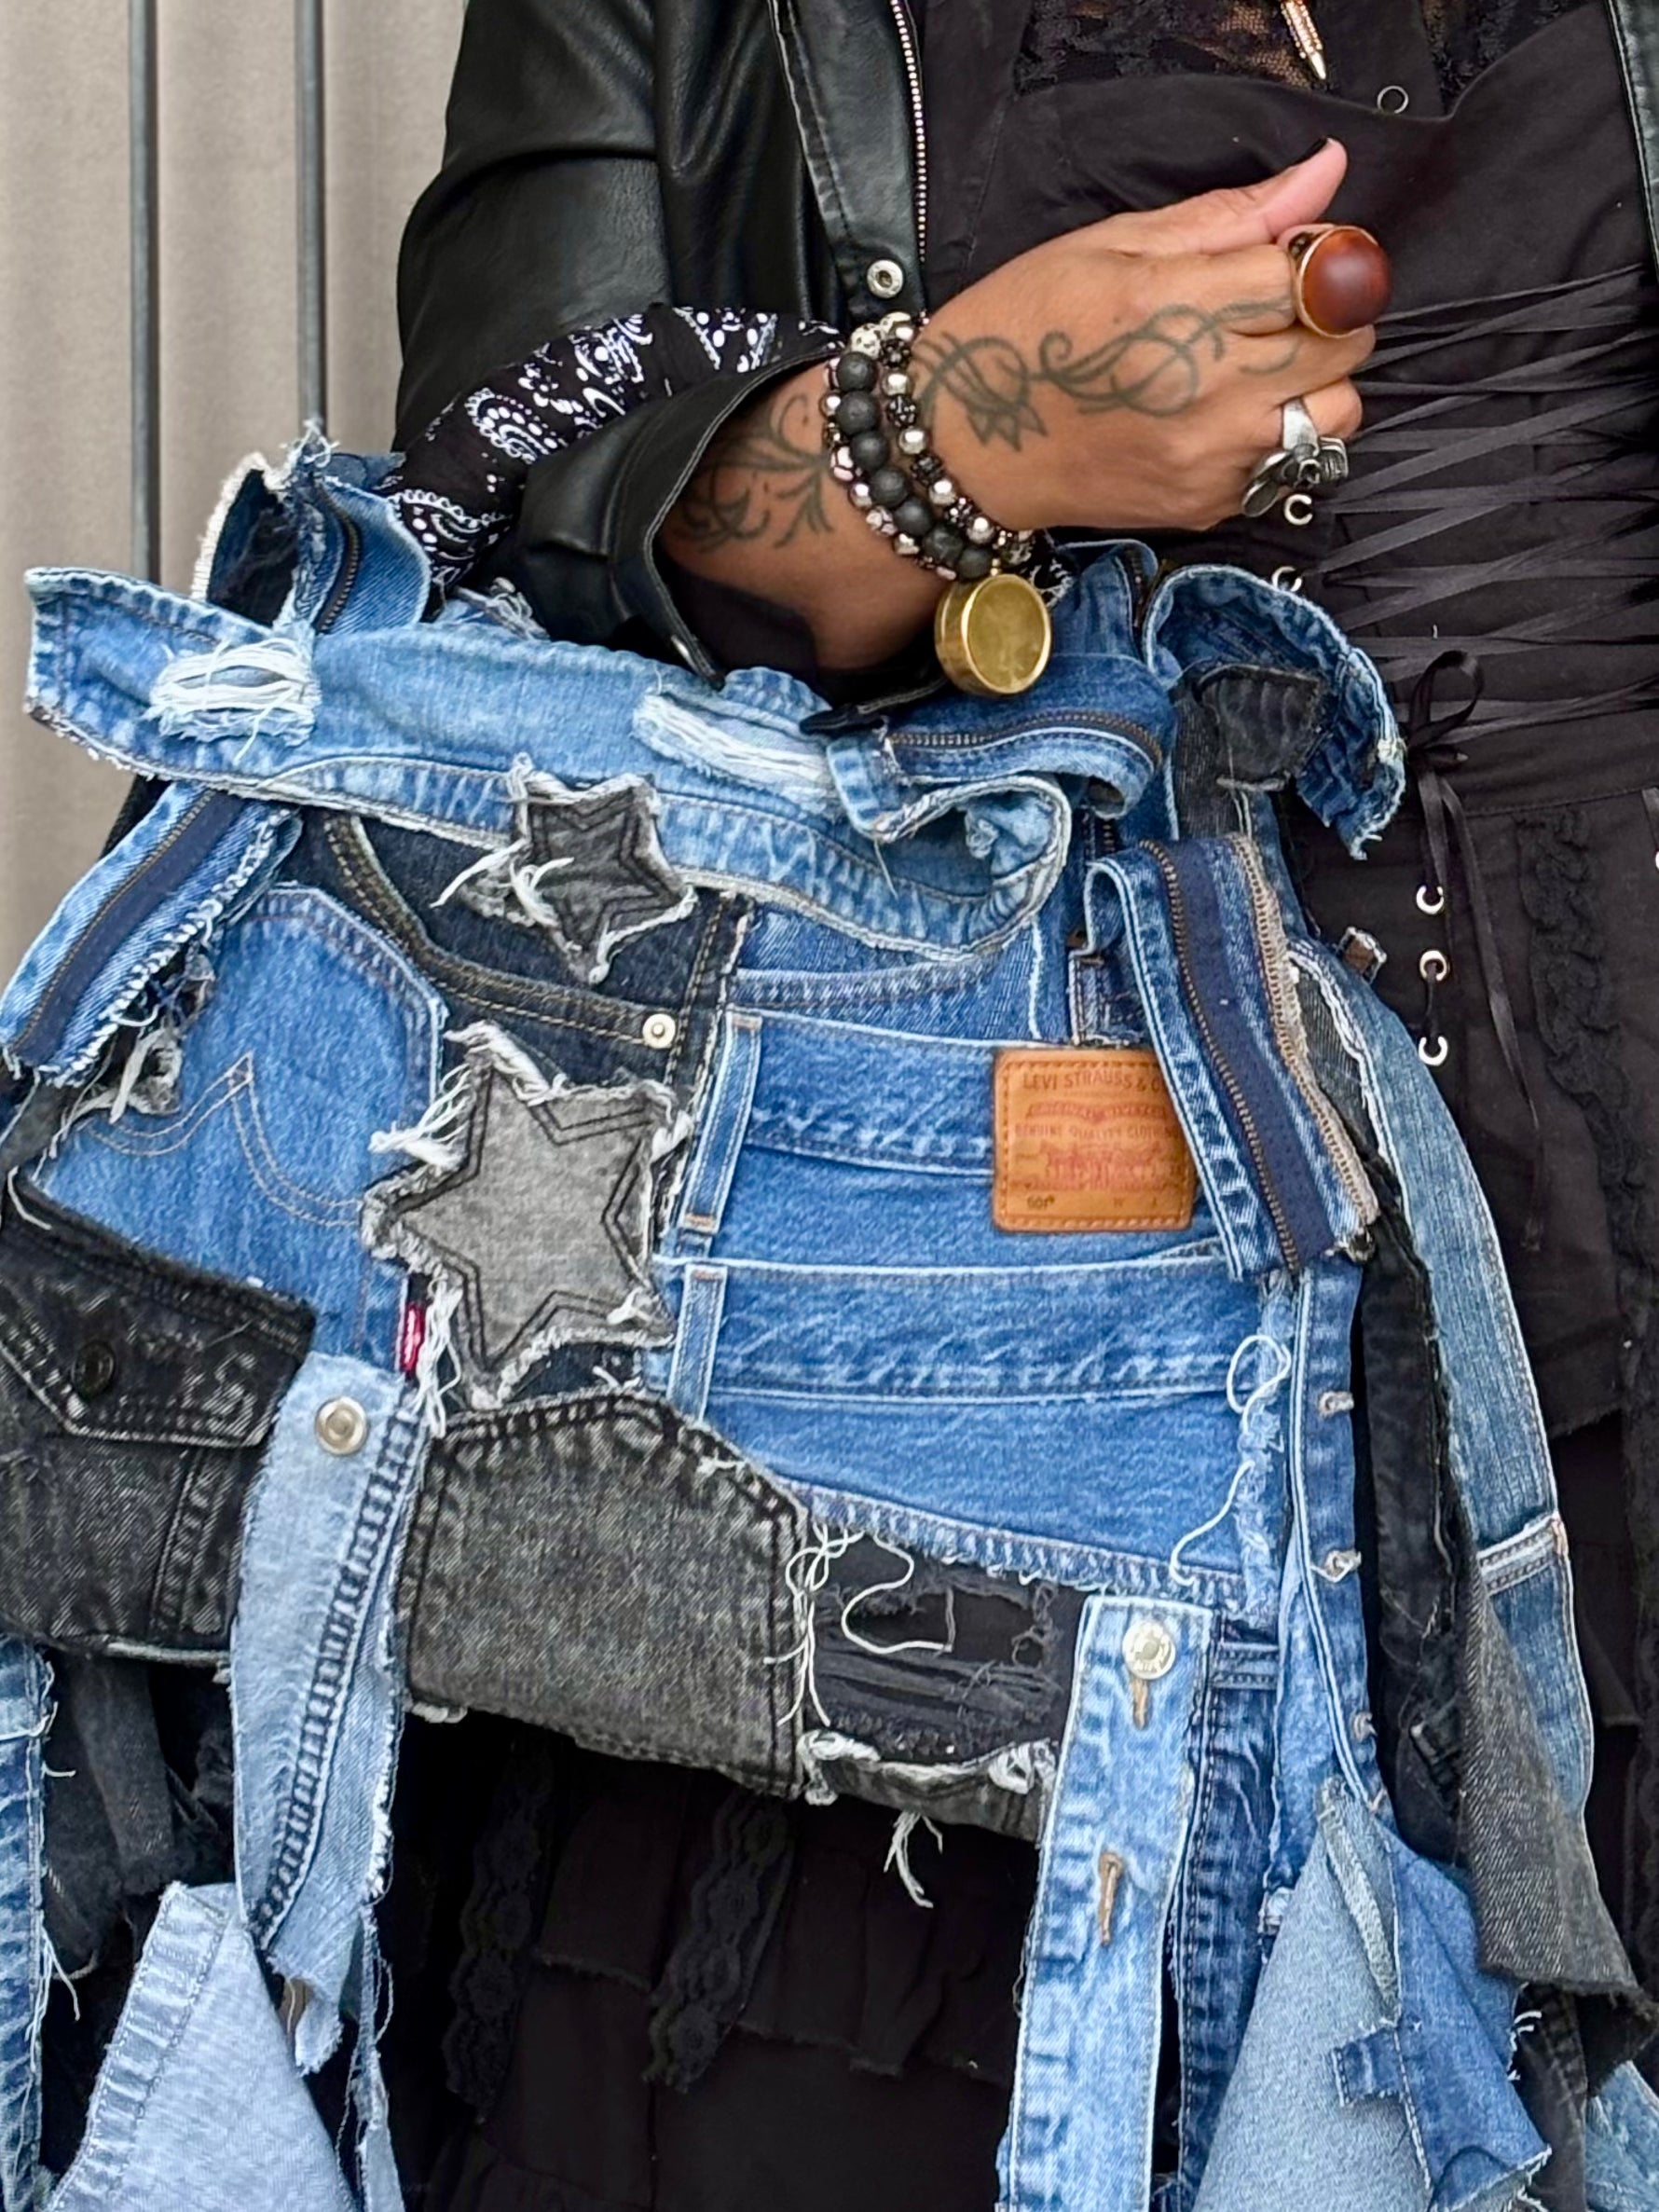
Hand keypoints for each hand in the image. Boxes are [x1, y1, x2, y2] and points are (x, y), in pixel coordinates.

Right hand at [911, 142, 1373, 534]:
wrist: (964, 445)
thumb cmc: (1025, 329)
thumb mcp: (1112, 242)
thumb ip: (1228, 217)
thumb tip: (1325, 175)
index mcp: (1176, 307)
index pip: (1317, 275)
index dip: (1321, 259)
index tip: (1296, 259)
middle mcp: (1204, 389)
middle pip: (1344, 345)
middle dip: (1330, 319)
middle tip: (1279, 313)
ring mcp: (1210, 456)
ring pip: (1337, 414)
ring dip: (1318, 386)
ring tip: (1261, 372)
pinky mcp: (1206, 504)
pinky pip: (1290, 464)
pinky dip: (1276, 437)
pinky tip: (1220, 419)